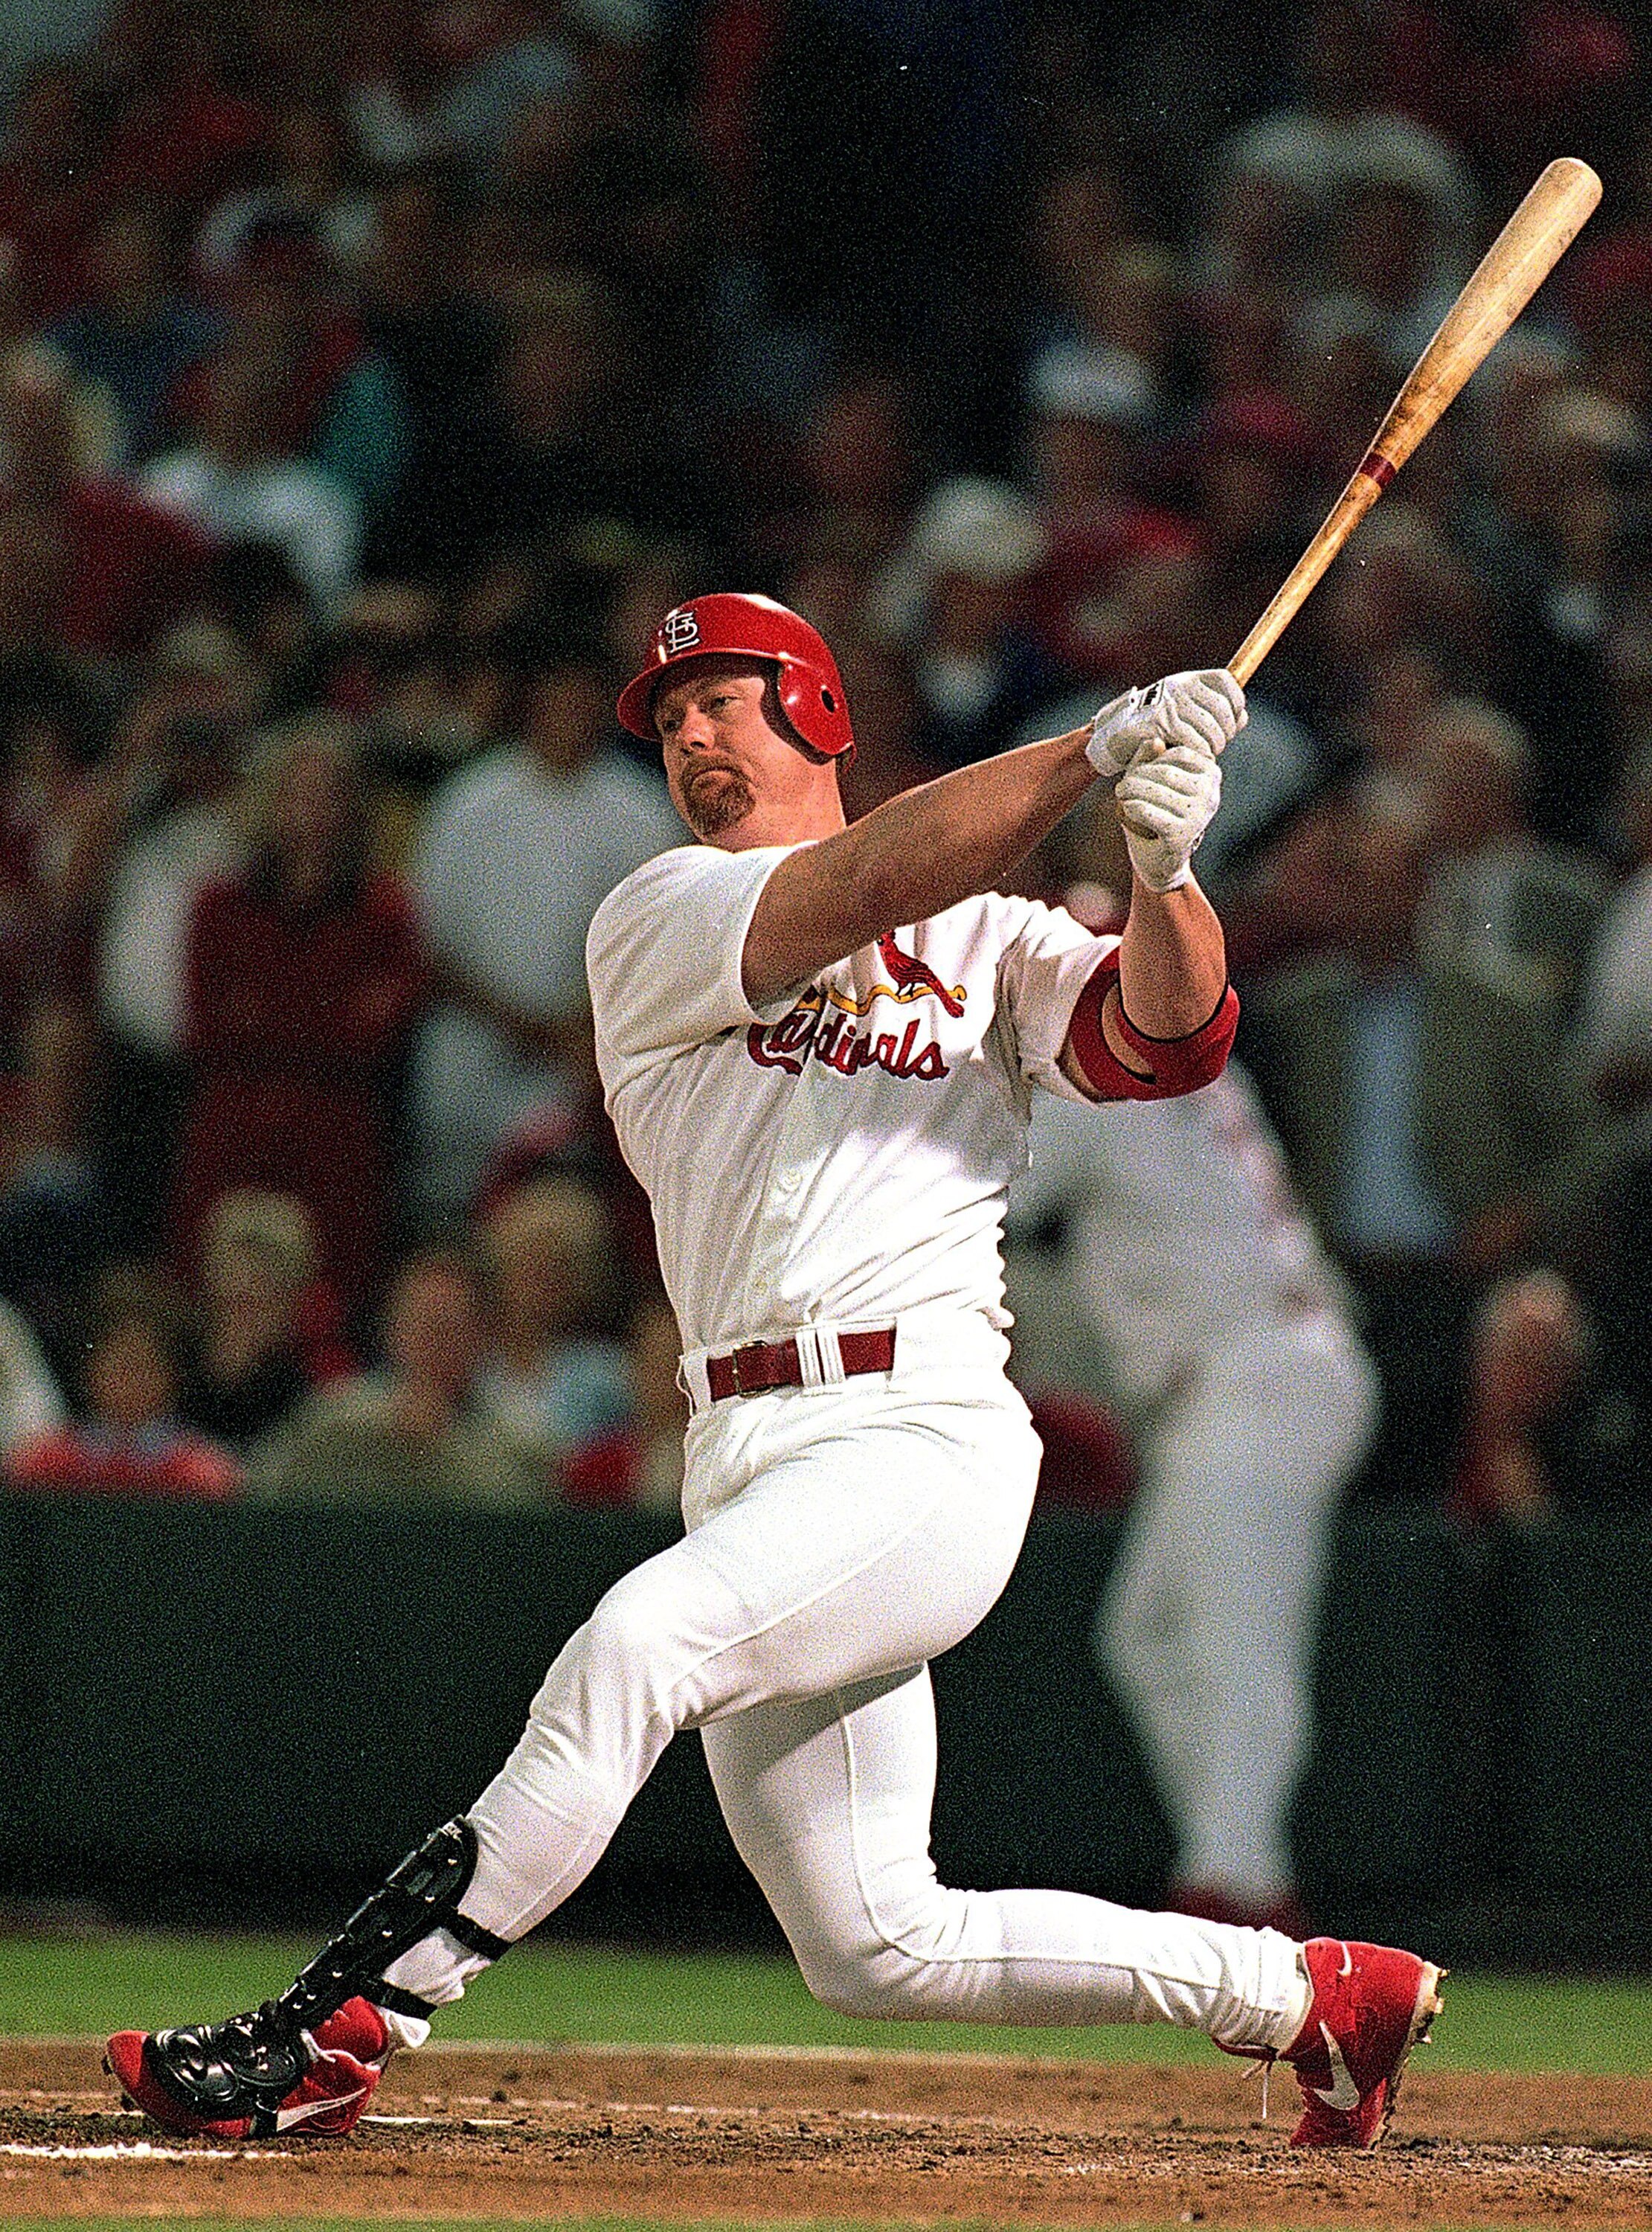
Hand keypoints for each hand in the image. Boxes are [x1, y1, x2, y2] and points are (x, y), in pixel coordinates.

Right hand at [1084, 669, 1245, 781]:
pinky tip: (1195, 757)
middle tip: (1218, 745)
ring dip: (1214, 746)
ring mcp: (1170, 703)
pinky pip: (1194, 740)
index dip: (1236, 702)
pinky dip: (1199, 753)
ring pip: (1211, 727)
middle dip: (1226, 732)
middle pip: (1222, 708)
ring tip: (1208, 753)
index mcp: (1189, 679)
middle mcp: (1181, 686)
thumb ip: (1214, 713)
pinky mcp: (1161, 722)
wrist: (1115, 733)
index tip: (1232, 722)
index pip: (1225, 680)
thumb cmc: (1154, 726)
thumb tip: (1243, 717)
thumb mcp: (1185, 712)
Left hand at [1114, 743, 1221, 891]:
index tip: (1136, 770)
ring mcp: (1200, 815)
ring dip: (1130, 791)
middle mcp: (1211, 794)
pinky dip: (1133, 808)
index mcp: (1211, 774)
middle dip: (1137, 776)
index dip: (1152, 759)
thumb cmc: (1157, 811)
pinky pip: (1150, 813)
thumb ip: (1150, 758)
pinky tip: (1126, 809)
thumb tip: (1155, 741)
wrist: (1161, 860)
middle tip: (1121, 786)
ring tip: (1121, 794)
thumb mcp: (1151, 780)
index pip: (1178, 753)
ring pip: (1157, 791)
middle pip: (1166, 772)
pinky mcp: (1183, 835)